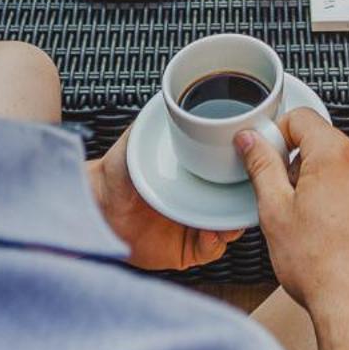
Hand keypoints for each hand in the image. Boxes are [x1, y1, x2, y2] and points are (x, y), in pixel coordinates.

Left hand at [89, 129, 243, 271]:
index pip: (231, 171)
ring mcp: (195, 224)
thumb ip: (151, 120)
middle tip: (248, 196)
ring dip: (234, 225)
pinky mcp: (186, 249)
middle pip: (236, 200)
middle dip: (247, 200)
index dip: (246, 171)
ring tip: (229, 220)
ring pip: (229, 227)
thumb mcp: (136, 141)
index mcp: (196, 172)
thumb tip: (166, 99)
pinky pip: (211, 250)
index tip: (253, 166)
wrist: (95, 207)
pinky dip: (215, 243)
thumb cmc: (115, 172)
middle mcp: (199, 198)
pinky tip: (210, 233)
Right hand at [236, 111, 348, 346]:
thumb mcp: (275, 210)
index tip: (265, 159)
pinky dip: (340, 200)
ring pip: (339, 167)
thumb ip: (261, 165)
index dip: (276, 135)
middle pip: (321, 142)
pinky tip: (328, 234)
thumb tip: (250, 140)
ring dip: (319, 183)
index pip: (300, 118)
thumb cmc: (320, 267)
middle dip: (297, 164)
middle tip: (283, 201)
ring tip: (307, 225)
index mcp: (337, 154)